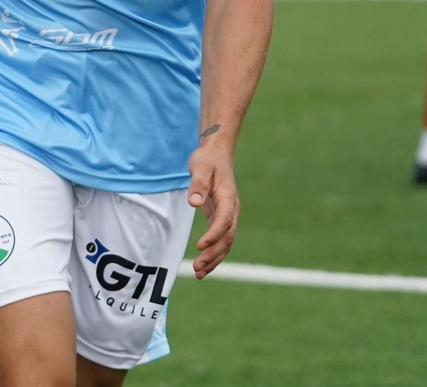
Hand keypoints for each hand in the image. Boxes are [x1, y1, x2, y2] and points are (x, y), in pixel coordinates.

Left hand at [187, 141, 238, 278]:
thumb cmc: (207, 159)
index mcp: (228, 198)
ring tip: (199, 273)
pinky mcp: (222, 216)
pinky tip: (204, 265)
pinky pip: (222, 239)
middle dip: (213, 254)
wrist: (217, 152)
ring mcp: (229, 214)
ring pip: (226, 242)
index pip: (224, 221)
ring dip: (214, 258)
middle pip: (227, 237)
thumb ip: (198, 185)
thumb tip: (194, 203)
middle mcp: (232, 209)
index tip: (199, 246)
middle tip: (197, 268)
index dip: (213, 235)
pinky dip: (214, 253)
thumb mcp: (200, 167)